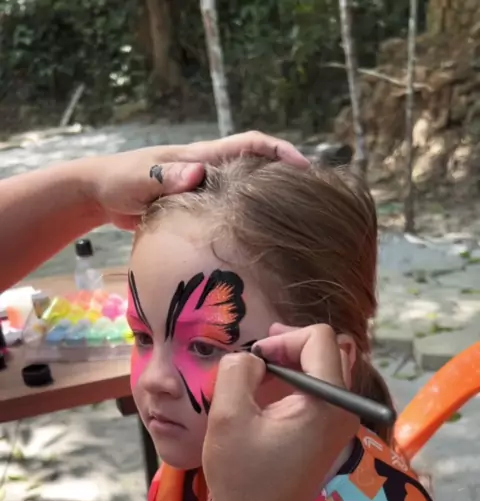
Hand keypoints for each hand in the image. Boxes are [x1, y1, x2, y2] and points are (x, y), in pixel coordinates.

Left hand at [78, 131, 308, 229]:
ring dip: (268, 204)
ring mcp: (204, 190)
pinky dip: (245, 223)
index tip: (304, 166)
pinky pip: (229, 212)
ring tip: (294, 226)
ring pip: (245, 193)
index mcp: (201, 158)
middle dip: (285, 179)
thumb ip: (165, 178)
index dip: (279, 151)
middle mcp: (208, 170)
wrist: (100, 193)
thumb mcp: (140, 180)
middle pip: (257, 169)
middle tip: (312, 202)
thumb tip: (199, 174)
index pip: (249, 145)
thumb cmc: (119, 181)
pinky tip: (256, 244)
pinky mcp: (197, 210)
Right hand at [203, 323, 359, 500]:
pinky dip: (295, 386)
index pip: (320, 338)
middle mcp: (346, 410)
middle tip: (256, 363)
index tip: (255, 361)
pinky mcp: (330, 435)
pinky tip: (266, 401)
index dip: (282, 339)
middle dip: (289, 348)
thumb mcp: (228, 415)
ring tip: (258, 381)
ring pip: (324, 369)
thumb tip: (253, 358)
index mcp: (329, 402)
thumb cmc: (242, 476)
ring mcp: (342, 424)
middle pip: (328, 351)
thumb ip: (238, 370)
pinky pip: (320, 392)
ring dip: (291, 366)